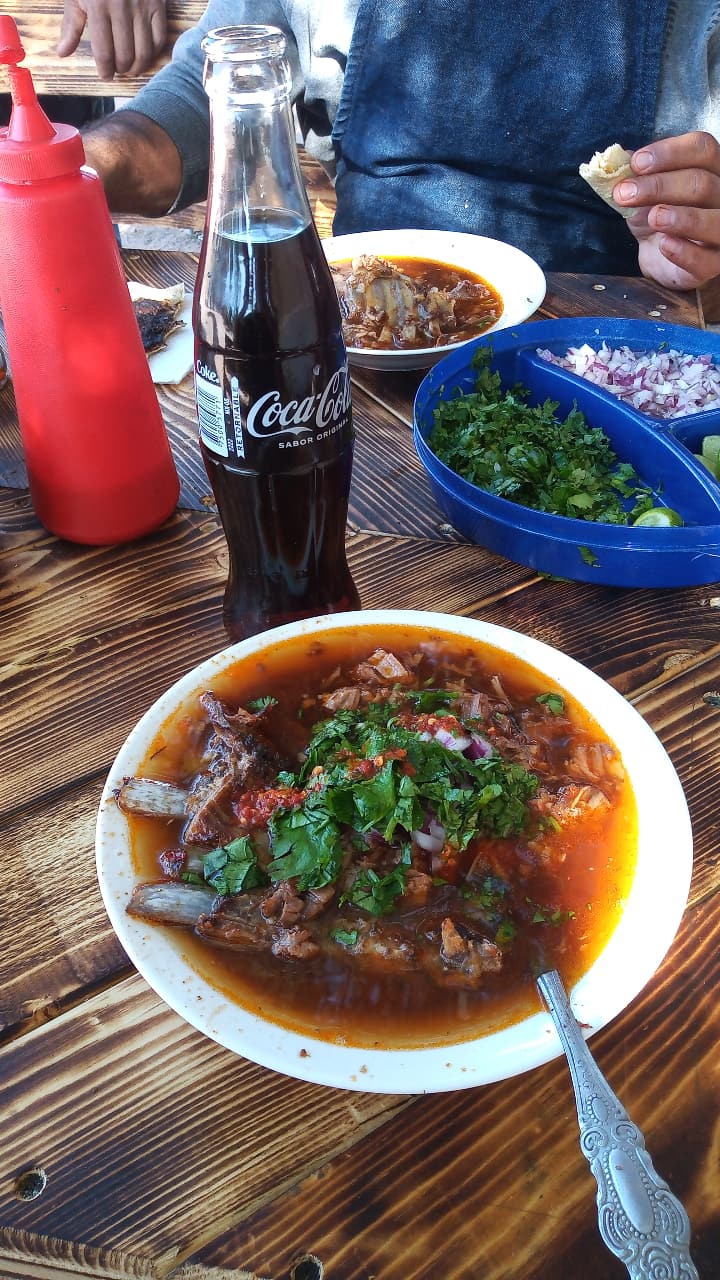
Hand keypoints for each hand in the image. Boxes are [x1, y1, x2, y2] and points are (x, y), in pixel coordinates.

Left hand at [57, 0, 167, 79]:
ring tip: (131, 68)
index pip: (104, 52)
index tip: (105, 76)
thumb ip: (71, 25)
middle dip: (121, 70)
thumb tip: (63, 53)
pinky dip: (152, 53)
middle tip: (117, 71)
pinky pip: (159, 39)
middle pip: (125, 56)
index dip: (105, 70)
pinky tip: (144, 55)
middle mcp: (122, 8)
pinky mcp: (158, 5)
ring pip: (144, 52)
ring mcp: (143, 7)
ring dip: (138, 67)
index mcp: (99, 7)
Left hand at [613, 131, 719, 290]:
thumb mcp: (642, 193)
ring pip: (714, 220)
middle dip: (660, 187)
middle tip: (625, 194)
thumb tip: (617, 162)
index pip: (702, 149)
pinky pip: (706, 260)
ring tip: (654, 217)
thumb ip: (635, 177)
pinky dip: (685, 252)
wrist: (657, 256)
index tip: (636, 164)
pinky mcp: (714, 264)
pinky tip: (665, 245)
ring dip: (682, 218)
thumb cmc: (656, 217)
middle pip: (702, 183)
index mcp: (711, 169)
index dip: (669, 152)